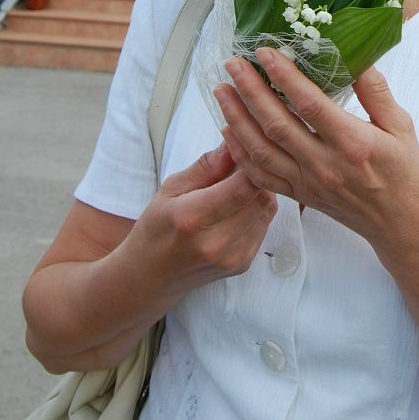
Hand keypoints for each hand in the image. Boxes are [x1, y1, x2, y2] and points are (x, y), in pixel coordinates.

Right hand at [124, 143, 277, 298]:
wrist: (151, 277)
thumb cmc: (156, 227)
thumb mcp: (171, 189)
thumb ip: (207, 166)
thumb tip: (234, 143)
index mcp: (193, 218)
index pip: (243, 187)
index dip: (251, 162)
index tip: (246, 146)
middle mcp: (216, 243)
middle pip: (260, 197)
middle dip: (257, 174)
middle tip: (243, 162)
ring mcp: (232, 258)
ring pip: (267, 210)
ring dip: (259, 191)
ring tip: (239, 184)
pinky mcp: (242, 265)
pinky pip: (264, 226)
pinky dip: (257, 210)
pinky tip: (239, 206)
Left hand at [214, 48, 418, 247]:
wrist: (401, 226)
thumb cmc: (405, 173)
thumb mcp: (402, 126)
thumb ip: (376, 91)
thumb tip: (357, 55)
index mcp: (352, 142)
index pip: (309, 104)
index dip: (284, 76)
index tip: (265, 52)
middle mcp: (325, 164)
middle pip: (276, 124)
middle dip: (249, 90)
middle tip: (232, 64)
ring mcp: (308, 183)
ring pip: (261, 150)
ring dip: (237, 118)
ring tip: (222, 90)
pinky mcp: (299, 196)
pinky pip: (260, 176)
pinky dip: (239, 152)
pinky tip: (227, 130)